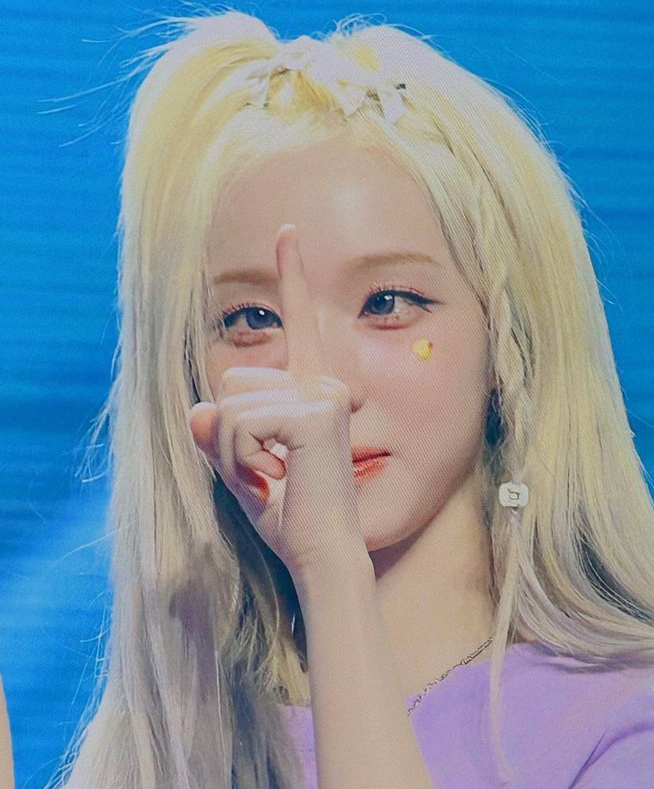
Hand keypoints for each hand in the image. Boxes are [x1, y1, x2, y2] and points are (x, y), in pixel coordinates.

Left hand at [190, 224, 365, 579]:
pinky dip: (240, 460)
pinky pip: (237, 424)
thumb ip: (216, 435)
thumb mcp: (241, 470)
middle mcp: (323, 386)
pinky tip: (277, 479)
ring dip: (232, 455)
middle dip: (227, 436)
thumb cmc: (291, 519)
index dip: (291, 277)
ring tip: (273, 482)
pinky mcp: (314, 413)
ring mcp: (323, 396)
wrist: (322, 555)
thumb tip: (196, 409)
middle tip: (267, 474)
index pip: (299, 327)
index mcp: (312, 394)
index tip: (287, 232)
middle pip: (231, 384)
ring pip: (228, 409)